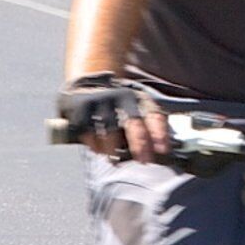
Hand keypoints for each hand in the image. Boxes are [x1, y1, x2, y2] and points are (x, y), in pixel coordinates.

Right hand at [55, 76, 169, 162]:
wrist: (87, 82)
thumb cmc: (116, 102)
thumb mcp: (135, 103)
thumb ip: (148, 121)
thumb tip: (160, 149)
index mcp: (136, 97)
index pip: (152, 114)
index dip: (159, 133)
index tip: (163, 150)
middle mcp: (119, 97)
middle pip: (133, 123)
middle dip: (140, 145)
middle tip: (143, 162)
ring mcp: (99, 102)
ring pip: (109, 132)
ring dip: (113, 150)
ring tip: (115, 160)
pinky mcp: (81, 109)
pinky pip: (89, 133)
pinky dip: (95, 146)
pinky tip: (99, 151)